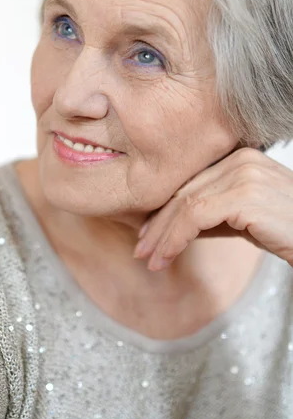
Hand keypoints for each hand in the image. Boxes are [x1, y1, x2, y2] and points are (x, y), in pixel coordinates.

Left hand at [133, 147, 292, 270]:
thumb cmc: (288, 229)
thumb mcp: (243, 219)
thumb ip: (211, 215)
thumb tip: (171, 227)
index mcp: (239, 157)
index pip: (191, 184)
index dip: (164, 211)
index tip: (148, 235)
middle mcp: (240, 159)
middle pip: (184, 192)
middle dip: (158, 225)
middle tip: (141, 251)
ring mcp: (243, 174)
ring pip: (185, 204)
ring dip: (162, 236)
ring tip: (149, 260)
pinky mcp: (245, 195)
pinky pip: (195, 216)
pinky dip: (174, 238)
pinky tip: (166, 257)